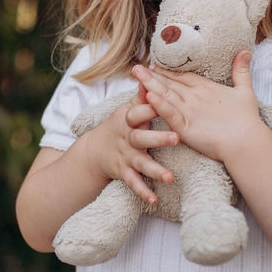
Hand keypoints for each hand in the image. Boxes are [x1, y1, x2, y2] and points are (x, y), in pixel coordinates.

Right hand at [80, 85, 178, 204]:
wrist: (95, 150)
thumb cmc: (121, 125)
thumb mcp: (127, 109)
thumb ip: (142, 95)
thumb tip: (151, 71)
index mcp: (129, 119)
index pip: (139, 112)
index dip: (150, 107)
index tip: (163, 101)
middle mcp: (127, 138)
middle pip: (141, 138)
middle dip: (158, 138)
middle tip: (176, 138)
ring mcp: (125, 157)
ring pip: (141, 164)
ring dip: (155, 171)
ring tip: (170, 178)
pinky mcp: (123, 172)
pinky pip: (134, 184)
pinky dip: (143, 192)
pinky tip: (155, 200)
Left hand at [132, 51, 263, 163]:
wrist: (246, 141)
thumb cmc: (247, 119)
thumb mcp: (246, 90)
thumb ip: (241, 70)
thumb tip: (244, 51)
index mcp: (206, 87)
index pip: (182, 75)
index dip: (167, 70)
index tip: (154, 65)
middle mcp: (195, 96)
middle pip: (170, 82)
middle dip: (153, 74)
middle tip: (137, 67)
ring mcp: (189, 111)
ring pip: (165, 94)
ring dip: (149, 84)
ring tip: (136, 75)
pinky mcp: (186, 127)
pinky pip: (169, 114)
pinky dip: (158, 105)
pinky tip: (147, 96)